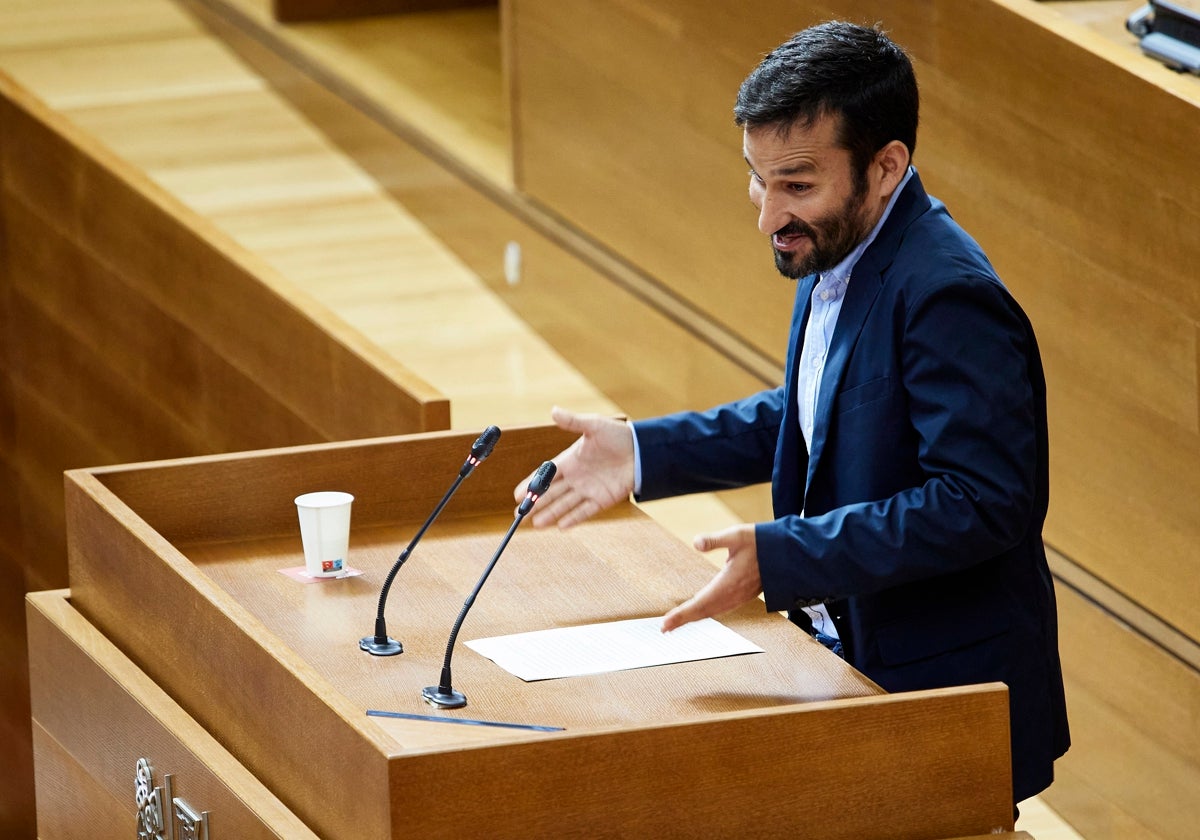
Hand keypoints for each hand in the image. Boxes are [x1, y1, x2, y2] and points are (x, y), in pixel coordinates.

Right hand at [515, 406, 634, 527]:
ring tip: (535, 524)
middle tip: (519, 515)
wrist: (642, 450)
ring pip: (564, 505)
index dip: (531, 484)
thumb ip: (573, 422)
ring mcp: (588, 489)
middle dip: (535, 504)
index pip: (546, 475)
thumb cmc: (618, 435)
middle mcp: (576, 477)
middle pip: (551, 493)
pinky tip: (560, 526)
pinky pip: (584, 511)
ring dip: (550, 514)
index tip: (517, 494)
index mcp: (570, 460)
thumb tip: (554, 410)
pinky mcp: (602, 499)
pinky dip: (573, 518)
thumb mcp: (594, 426)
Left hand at [661, 525, 762, 631]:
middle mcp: (734, 595)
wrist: (788, 553)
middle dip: (684, 620)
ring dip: (694, 618)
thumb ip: (714, 540)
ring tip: (677, 623)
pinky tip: (701, 612)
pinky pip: (721, 609)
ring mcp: (739, 597)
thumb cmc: (762, 543)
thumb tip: (696, 543)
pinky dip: (707, 613)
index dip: (682, 614)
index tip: (666, 623)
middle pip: (704, 612)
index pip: (700, 603)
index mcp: (729, 583)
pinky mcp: (743, 596)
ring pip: (713, 612)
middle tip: (664, 628)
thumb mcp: (736, 536)